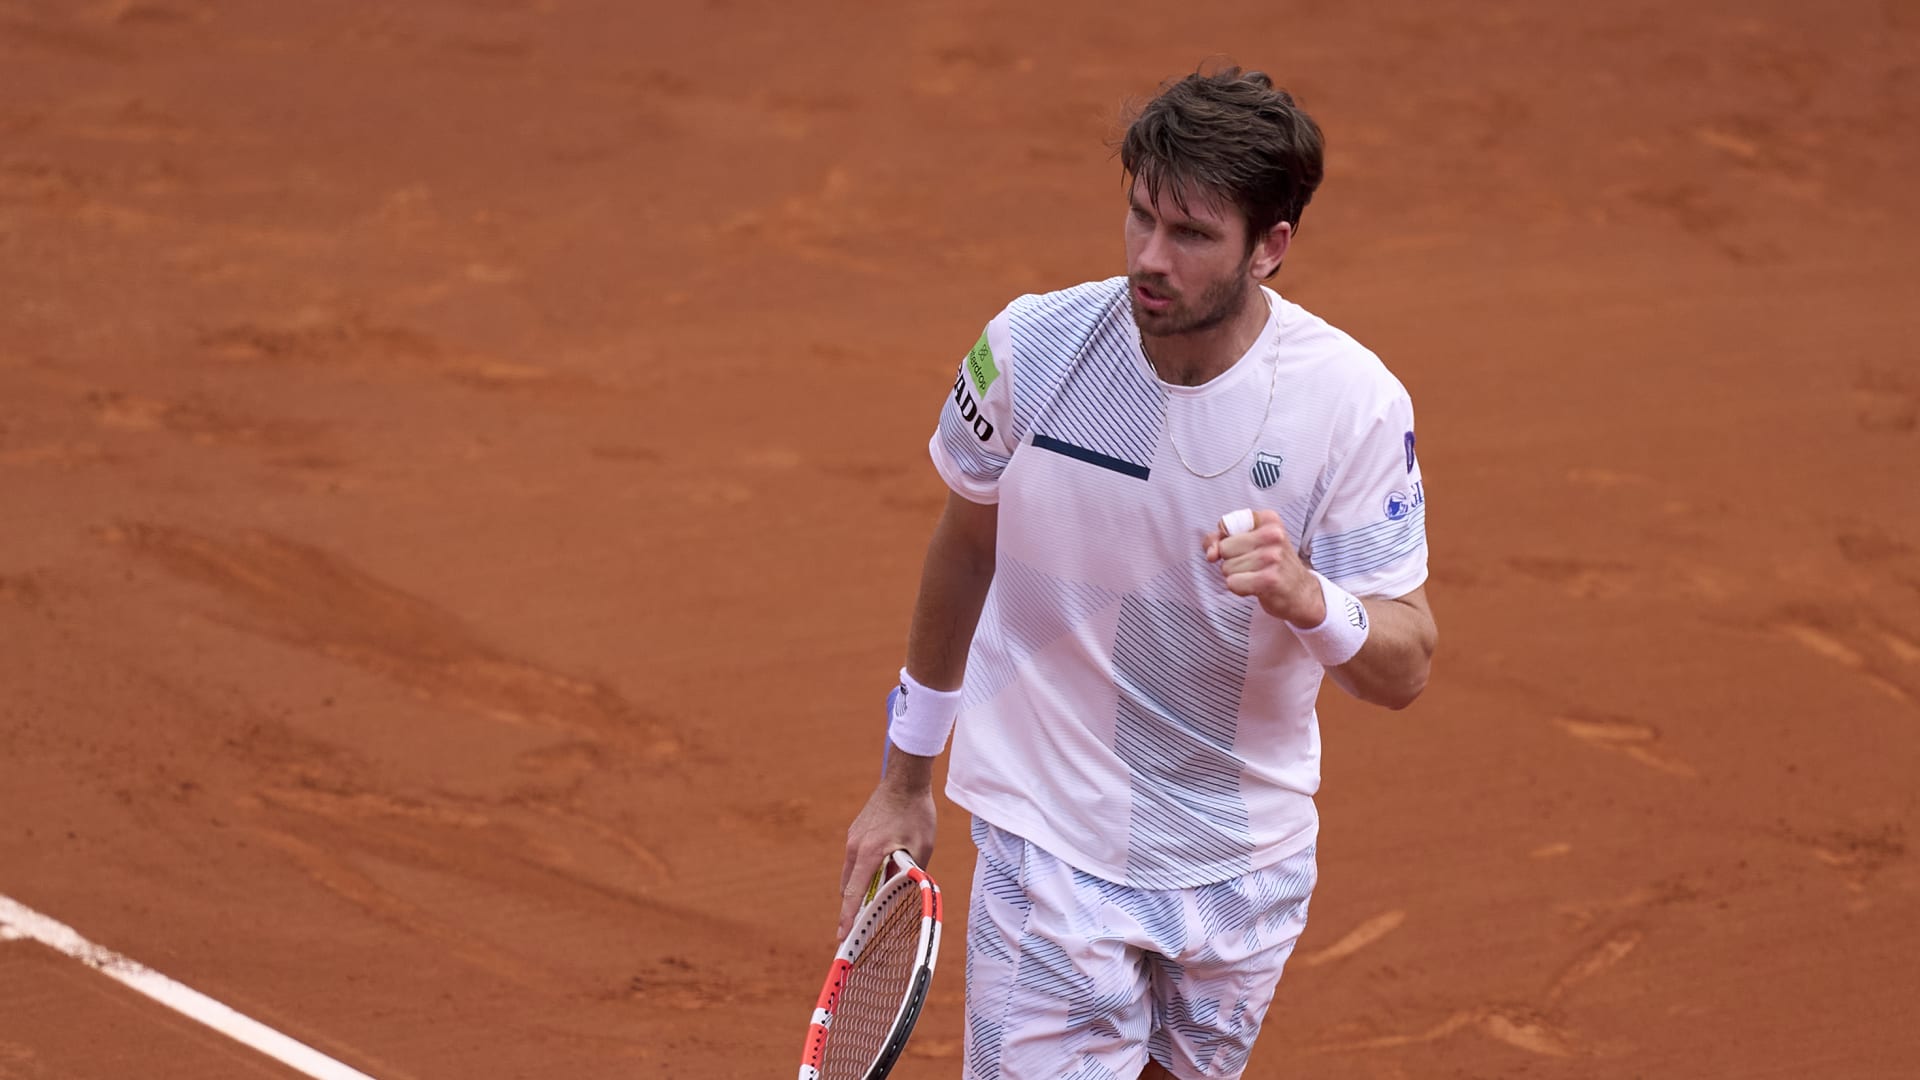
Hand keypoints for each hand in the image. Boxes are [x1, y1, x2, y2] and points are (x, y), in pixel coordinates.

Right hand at [836, 760, 936, 940]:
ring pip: (851, 874)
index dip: (848, 918)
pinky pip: (855, 860)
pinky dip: (862, 872)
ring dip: (860, 889)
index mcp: (869, 853)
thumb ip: (910, 874)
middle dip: (852, 909)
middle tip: (859, 929)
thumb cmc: (916, 814)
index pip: (855, 894)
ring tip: (873, 902)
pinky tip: (880, 873)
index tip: (843, 936)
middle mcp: (855, 847)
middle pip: (849, 888)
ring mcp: (853, 838)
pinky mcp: (856, 832)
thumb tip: (903, 894)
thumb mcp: (920, 849)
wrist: (905, 780)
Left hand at [1203, 509, 1326, 626]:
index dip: (1223, 540)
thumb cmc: (1273, 566)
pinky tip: (1255, 586)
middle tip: (1251, 565)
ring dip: (1237, 576)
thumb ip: (1222, 539)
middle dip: (1231, 561)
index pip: (1225, 525)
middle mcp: (1273, 534)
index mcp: (1268, 519)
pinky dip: (1239, 588)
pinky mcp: (1270, 578)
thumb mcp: (1252, 542)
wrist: (1300, 592)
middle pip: (1224, 548)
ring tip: (1256, 575)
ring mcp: (1273, 556)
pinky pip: (1233, 583)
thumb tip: (1211, 553)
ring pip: (1227, 567)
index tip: (1236, 548)